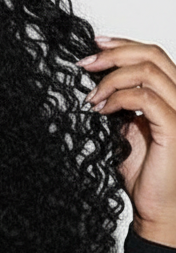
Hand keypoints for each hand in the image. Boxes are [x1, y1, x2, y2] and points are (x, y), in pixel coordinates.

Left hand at [76, 34, 175, 245]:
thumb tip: (98, 86)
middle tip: (85, 64)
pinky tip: (102, 110)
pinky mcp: (175, 127)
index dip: (123, 44)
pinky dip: (118, 98)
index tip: (94, 46)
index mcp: (172, 94)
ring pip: (148, 72)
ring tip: (92, 98)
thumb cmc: (146, 174)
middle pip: (152, 54)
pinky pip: (145, 99)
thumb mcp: (127, 131)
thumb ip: (121, 106)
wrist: (158, 207)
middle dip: (113, 54)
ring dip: (112, 79)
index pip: (152, 55)